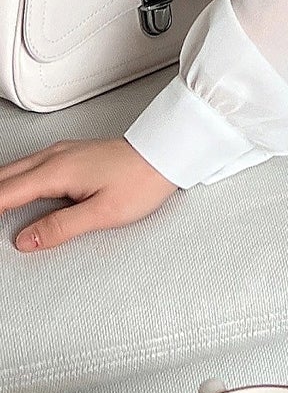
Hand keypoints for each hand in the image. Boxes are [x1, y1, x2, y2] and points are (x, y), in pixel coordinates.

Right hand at [0, 138, 179, 250]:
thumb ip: (61, 227)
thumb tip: (27, 239)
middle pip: (3, 177)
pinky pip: (28, 165)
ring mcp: (61, 152)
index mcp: (57, 171)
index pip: (5, 192)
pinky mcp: (69, 154)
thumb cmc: (142, 180)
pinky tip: (12, 191)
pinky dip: (12, 180)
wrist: (165, 154)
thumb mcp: (103, 213)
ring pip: (14, 169)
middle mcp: (55, 157)